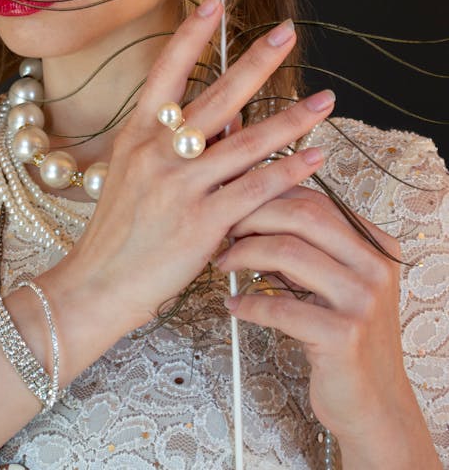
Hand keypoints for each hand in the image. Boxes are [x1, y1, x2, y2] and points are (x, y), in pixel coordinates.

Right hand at [43, 0, 334, 346]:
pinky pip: (254, 189)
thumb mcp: (133, 172)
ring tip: (326, 100)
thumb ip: (175, 142)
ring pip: (247, 143)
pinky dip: (288, 171)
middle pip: (218, 97)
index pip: (165, 70)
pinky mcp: (202, 223)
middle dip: (257, 62)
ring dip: (293, 120)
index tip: (215, 1)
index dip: (191, 35)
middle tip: (288, 32)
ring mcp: (180, 186)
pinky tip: (313, 155)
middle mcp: (158, 152)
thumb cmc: (117, 229)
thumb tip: (227, 116)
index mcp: (137, 133)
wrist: (97, 284)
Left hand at [216, 186, 437, 465]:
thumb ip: (307, 248)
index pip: (316, 202)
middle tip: (225, 230)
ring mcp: (363, 300)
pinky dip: (250, 303)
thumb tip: (251, 214)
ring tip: (224, 264)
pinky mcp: (344, 335)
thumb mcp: (335, 283)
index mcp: (377, 246)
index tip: (238, 204)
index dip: (270, 197)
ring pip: (288, 252)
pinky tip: (235, 305)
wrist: (373, 403)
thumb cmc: (344, 337)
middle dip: (253, 217)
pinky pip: (281, 307)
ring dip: (245, 254)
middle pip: (303, 217)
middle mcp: (376, 267)